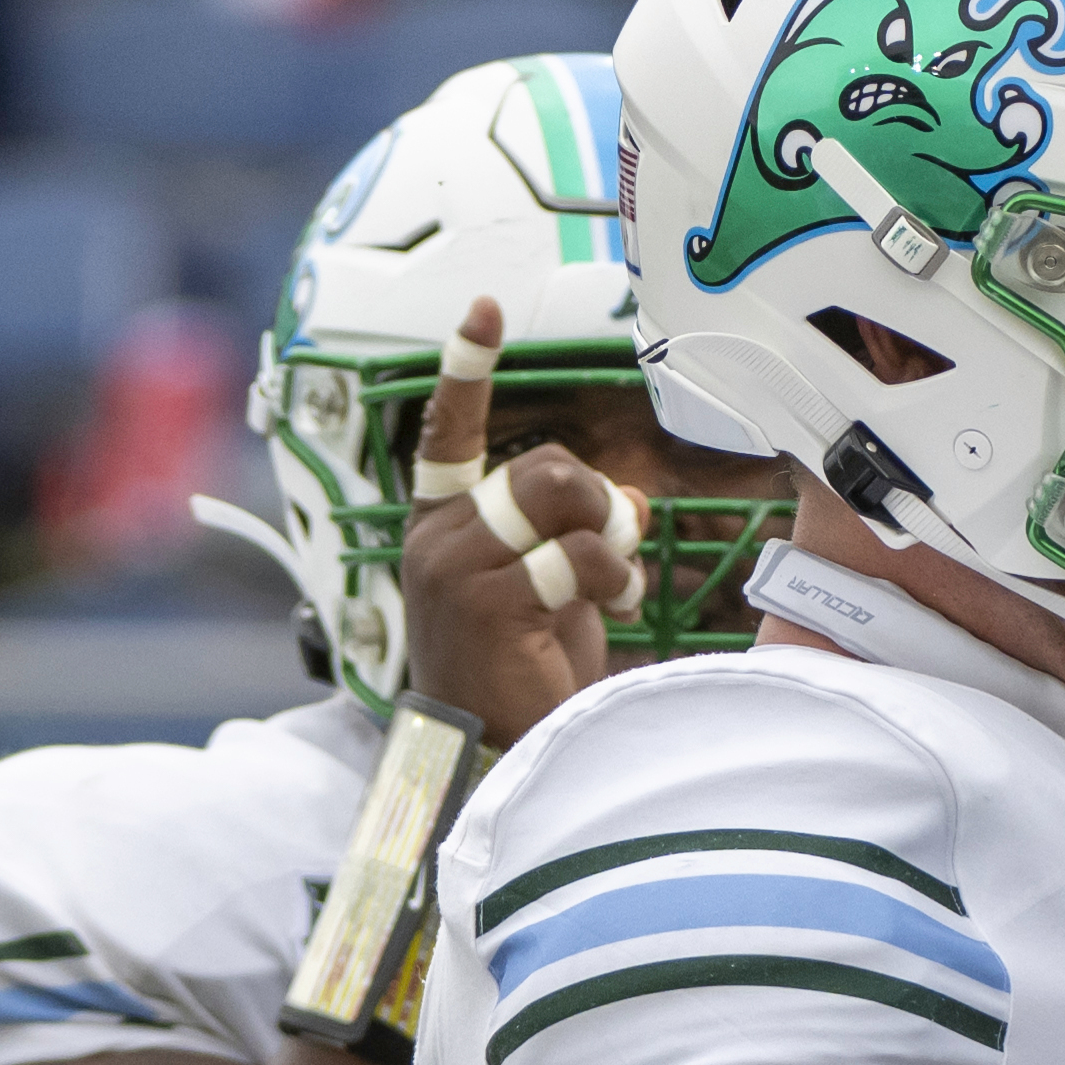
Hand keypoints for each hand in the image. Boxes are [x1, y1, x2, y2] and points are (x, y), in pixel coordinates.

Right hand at [400, 297, 647, 748]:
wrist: (501, 754)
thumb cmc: (529, 674)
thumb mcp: (554, 588)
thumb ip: (577, 534)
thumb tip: (628, 497)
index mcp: (442, 526)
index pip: (447, 433)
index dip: (466, 370)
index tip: (483, 309)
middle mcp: (436, 538)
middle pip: (544, 464)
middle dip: (598, 502)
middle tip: (612, 554)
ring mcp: (453, 567)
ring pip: (558, 495)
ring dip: (609, 539)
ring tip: (612, 589)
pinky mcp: (484, 601)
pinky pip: (572, 554)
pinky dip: (610, 578)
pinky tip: (612, 612)